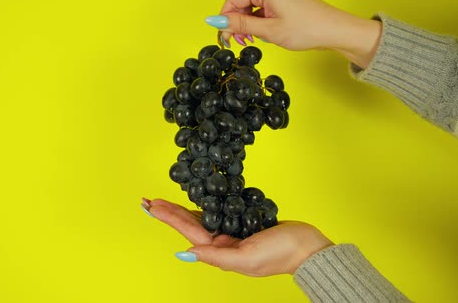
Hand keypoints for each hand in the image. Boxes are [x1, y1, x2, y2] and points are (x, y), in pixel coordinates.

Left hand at [145, 198, 333, 275]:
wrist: (308, 248)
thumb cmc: (280, 253)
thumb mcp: (247, 258)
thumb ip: (216, 257)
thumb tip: (185, 253)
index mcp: (221, 252)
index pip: (188, 233)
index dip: (169, 218)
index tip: (152, 207)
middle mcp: (222, 244)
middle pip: (189, 224)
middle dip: (169, 213)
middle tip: (150, 200)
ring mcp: (232, 233)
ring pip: (201, 218)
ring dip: (182, 208)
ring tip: (163, 201)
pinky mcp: (242, 222)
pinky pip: (218, 212)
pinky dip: (204, 204)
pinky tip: (195, 199)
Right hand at [208, 0, 380, 68]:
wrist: (334, 30)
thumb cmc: (307, 29)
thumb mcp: (268, 30)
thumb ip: (240, 25)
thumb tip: (217, 21)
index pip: (233, 0)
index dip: (224, 19)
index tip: (223, 37)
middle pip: (240, 2)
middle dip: (236, 22)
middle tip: (238, 42)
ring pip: (250, 6)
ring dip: (246, 23)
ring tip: (251, 40)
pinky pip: (262, 7)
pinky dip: (257, 21)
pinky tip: (261, 34)